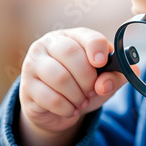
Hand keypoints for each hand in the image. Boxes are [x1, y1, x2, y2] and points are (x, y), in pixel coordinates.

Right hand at [18, 27, 129, 145]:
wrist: (61, 109)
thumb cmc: (86, 86)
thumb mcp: (107, 80)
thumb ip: (118, 76)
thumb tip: (105, 83)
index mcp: (74, 36)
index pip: (87, 36)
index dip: (96, 49)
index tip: (101, 63)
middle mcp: (50, 44)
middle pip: (70, 53)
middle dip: (87, 78)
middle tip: (93, 91)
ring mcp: (34, 63)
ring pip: (59, 76)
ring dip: (77, 95)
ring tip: (83, 101)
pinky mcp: (27, 86)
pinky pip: (49, 97)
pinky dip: (66, 107)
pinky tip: (71, 109)